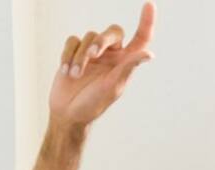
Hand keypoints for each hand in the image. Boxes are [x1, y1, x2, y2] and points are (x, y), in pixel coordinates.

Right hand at [48, 2, 155, 129]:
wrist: (68, 113)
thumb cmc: (93, 104)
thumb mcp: (113, 87)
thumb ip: (128, 68)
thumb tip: (149, 54)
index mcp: (125, 63)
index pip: (140, 38)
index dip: (146, 22)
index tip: (149, 4)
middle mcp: (112, 55)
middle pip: (113, 32)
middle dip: (101, 41)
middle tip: (92, 56)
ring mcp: (92, 52)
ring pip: (89, 36)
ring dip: (80, 56)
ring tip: (74, 75)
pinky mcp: (74, 52)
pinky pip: (72, 41)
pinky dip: (68, 54)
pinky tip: (65, 71)